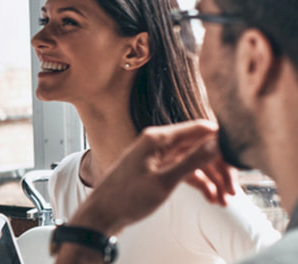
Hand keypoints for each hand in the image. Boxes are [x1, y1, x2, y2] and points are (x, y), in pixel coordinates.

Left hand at [69, 120, 225, 235]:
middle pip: (199, 147)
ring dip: (212, 179)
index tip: (240, 159)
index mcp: (157, 138)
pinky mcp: (157, 169)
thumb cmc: (127, 197)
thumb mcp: (164, 181)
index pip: (199, 129)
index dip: (221, 142)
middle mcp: (157, 142)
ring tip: (225, 201)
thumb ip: (191, 161)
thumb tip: (216, 142)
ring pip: (194, 161)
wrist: (103, 214)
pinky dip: (199, 183)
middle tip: (233, 191)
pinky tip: (211, 199)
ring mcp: (157, 156)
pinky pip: (184, 171)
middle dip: (219, 168)